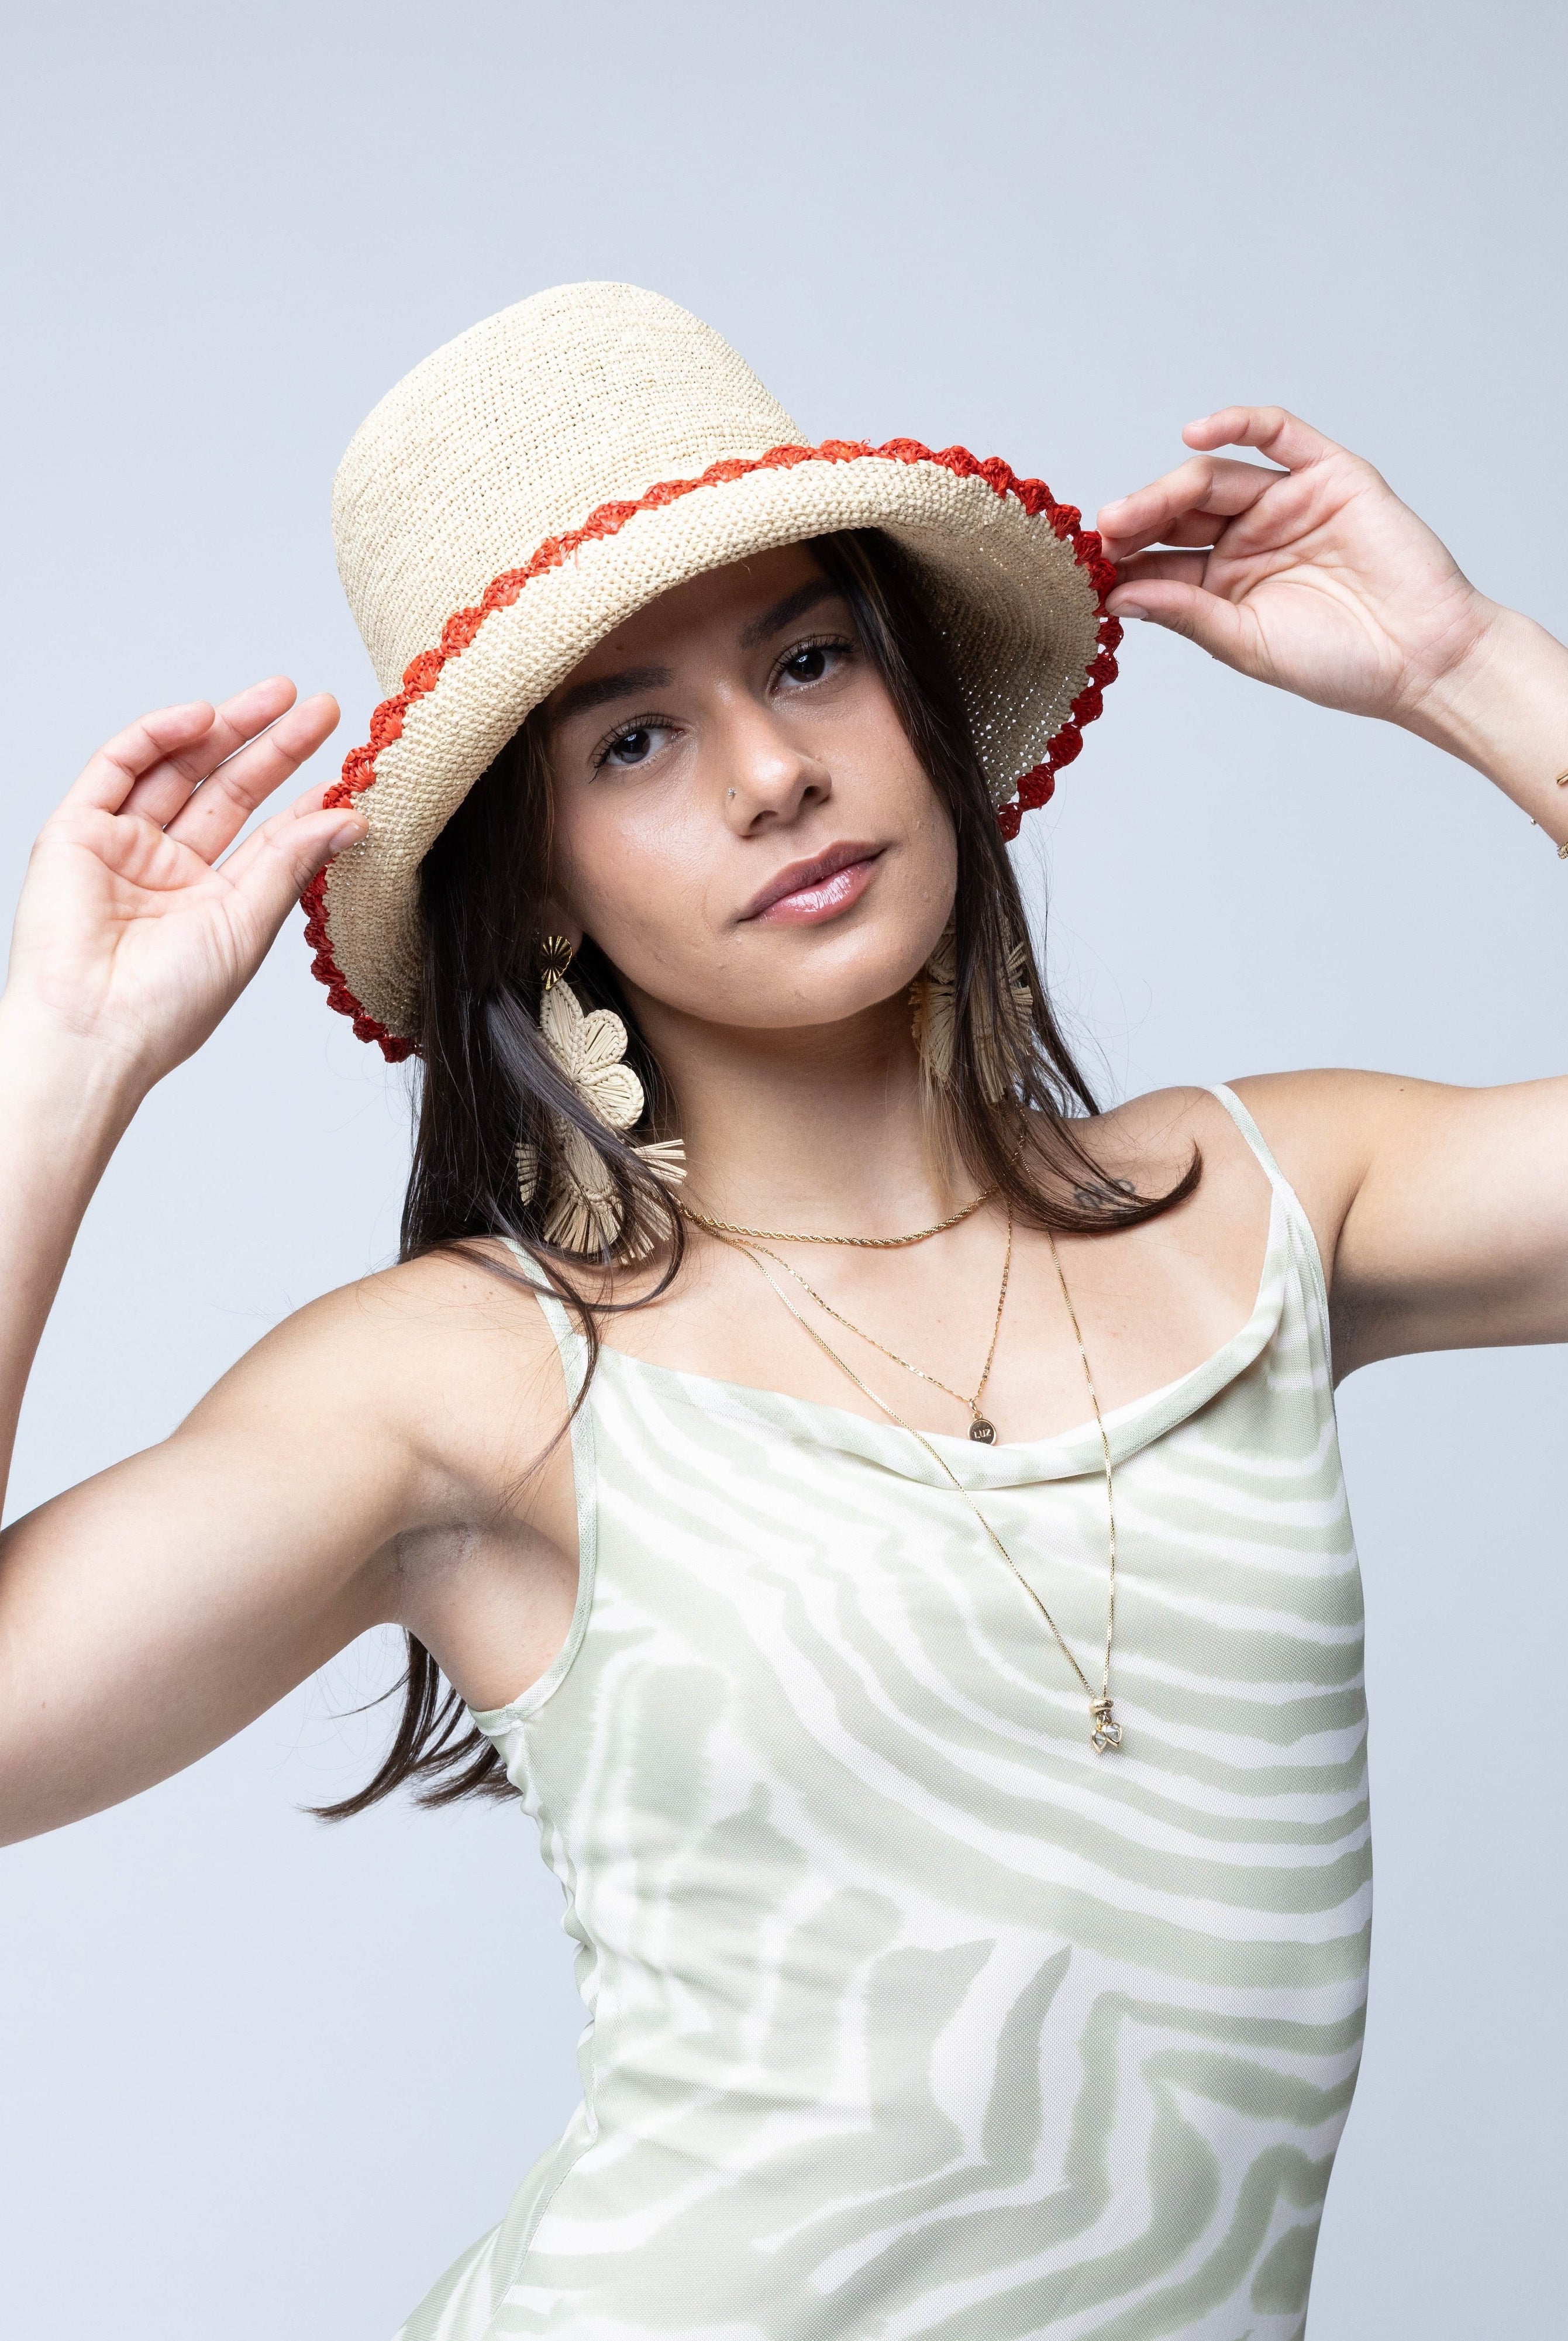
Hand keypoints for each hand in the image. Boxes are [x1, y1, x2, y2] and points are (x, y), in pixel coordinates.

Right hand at [4, 679, 355, 1086]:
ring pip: (179, 767)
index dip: (305, 797)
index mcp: (211, 902)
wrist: (93, 1033)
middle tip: (322, 707)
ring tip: (281, 694)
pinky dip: (158, 734)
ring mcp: (120, 846)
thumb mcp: (247, 926)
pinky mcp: (75, 831)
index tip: (351, 768)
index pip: (267, 834)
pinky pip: (118, 766)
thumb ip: (292, 864)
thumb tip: (350, 817)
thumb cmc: (167, 1006)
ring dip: (227, 727)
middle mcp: (166, 869)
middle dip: (273, 745)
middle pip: (227, 790)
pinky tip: (205, 716)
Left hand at [1096, 408, 1497, 728]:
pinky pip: (1280, 434)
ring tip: (1134, 511)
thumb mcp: (1247, 644)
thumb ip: (1187, 614)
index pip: (1160, 559)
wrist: (1422, 660)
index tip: (1088, 568)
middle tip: (1106, 533)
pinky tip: (1196, 434)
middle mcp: (1249, 538)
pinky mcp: (1330, 475)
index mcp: (1223, 583)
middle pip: (1180, 511)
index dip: (1124, 558)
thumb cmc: (1339, 664)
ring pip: (1217, 475)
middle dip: (1139, 518)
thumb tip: (1118, 597)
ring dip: (1170, 486)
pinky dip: (1239, 423)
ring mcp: (1288, 502)